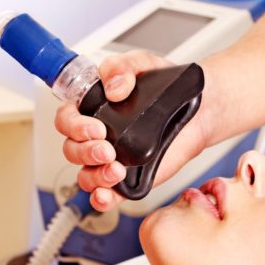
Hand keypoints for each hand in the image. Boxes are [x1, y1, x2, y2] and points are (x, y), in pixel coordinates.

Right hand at [53, 50, 208, 211]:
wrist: (198, 108)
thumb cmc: (167, 87)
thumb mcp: (143, 64)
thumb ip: (122, 67)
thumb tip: (114, 88)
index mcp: (93, 108)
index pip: (66, 119)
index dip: (74, 126)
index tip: (96, 127)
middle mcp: (97, 136)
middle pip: (72, 150)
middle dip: (86, 152)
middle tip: (107, 149)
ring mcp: (111, 160)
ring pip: (85, 175)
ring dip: (95, 176)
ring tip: (117, 169)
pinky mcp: (129, 179)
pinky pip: (107, 195)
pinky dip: (101, 199)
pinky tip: (106, 195)